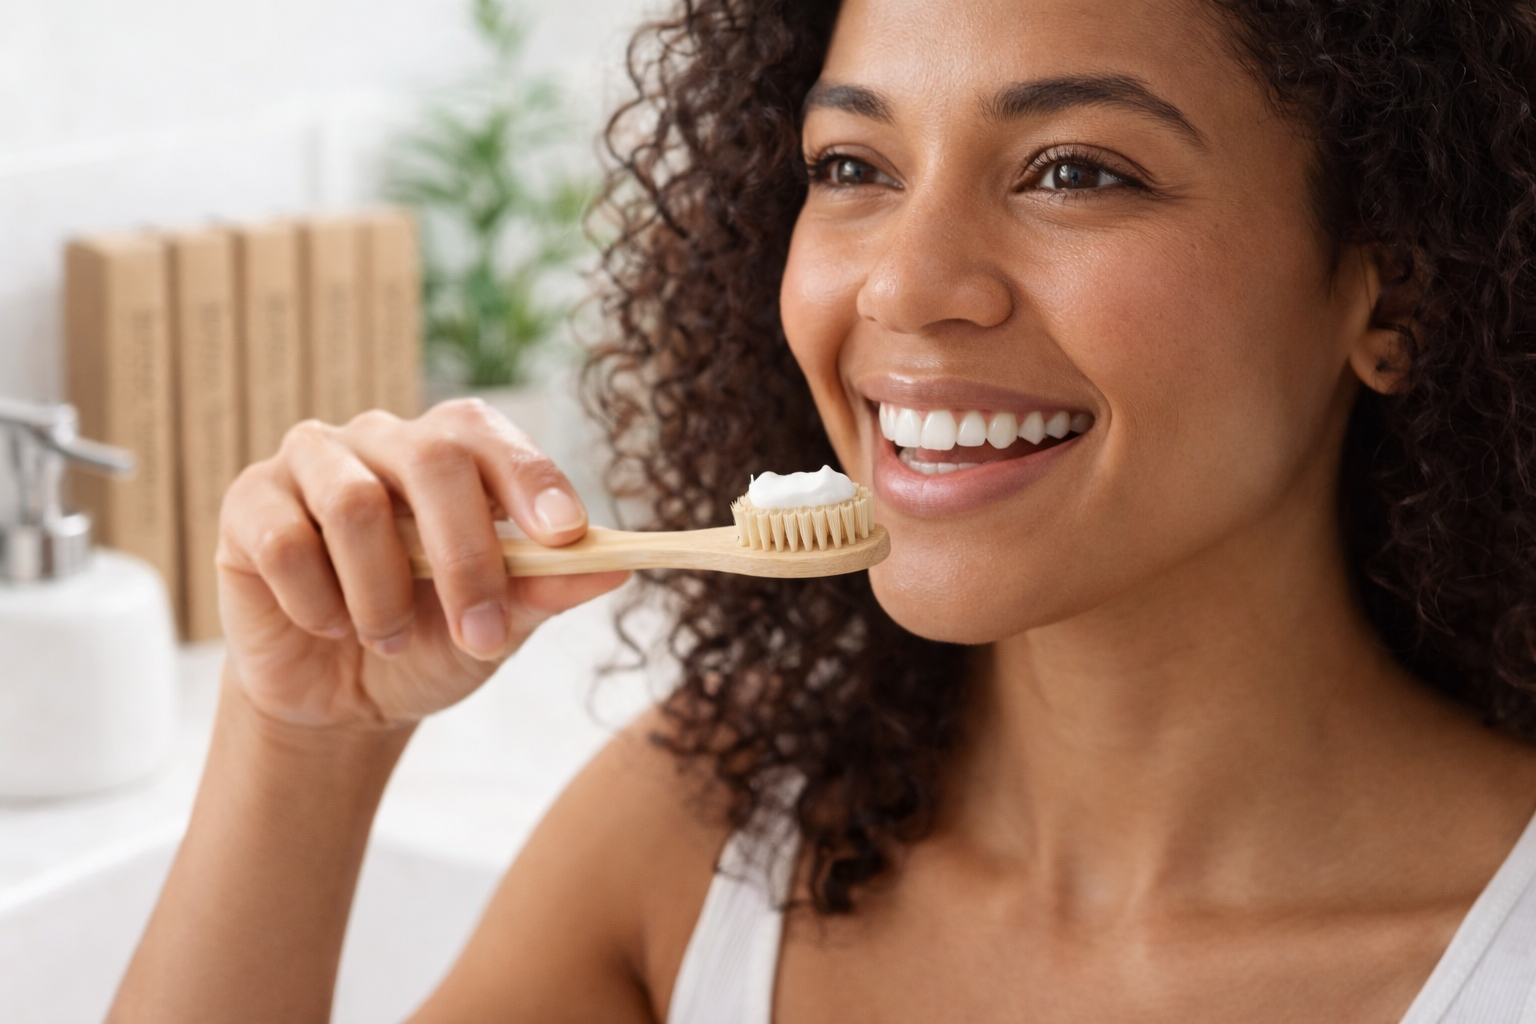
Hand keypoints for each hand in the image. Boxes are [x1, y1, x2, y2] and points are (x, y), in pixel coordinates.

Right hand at [215, 399, 627, 729]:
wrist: (341, 698)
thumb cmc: (428, 643)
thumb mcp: (499, 627)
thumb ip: (546, 591)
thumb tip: (617, 568)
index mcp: (451, 454)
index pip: (489, 436)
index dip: (530, 478)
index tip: (565, 534)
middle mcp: (383, 442)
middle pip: (429, 460)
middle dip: (464, 556)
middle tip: (481, 634)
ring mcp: (311, 464)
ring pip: (353, 503)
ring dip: (382, 594)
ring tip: (389, 640)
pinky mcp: (249, 504)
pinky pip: (285, 541)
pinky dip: (316, 601)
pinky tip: (327, 626)